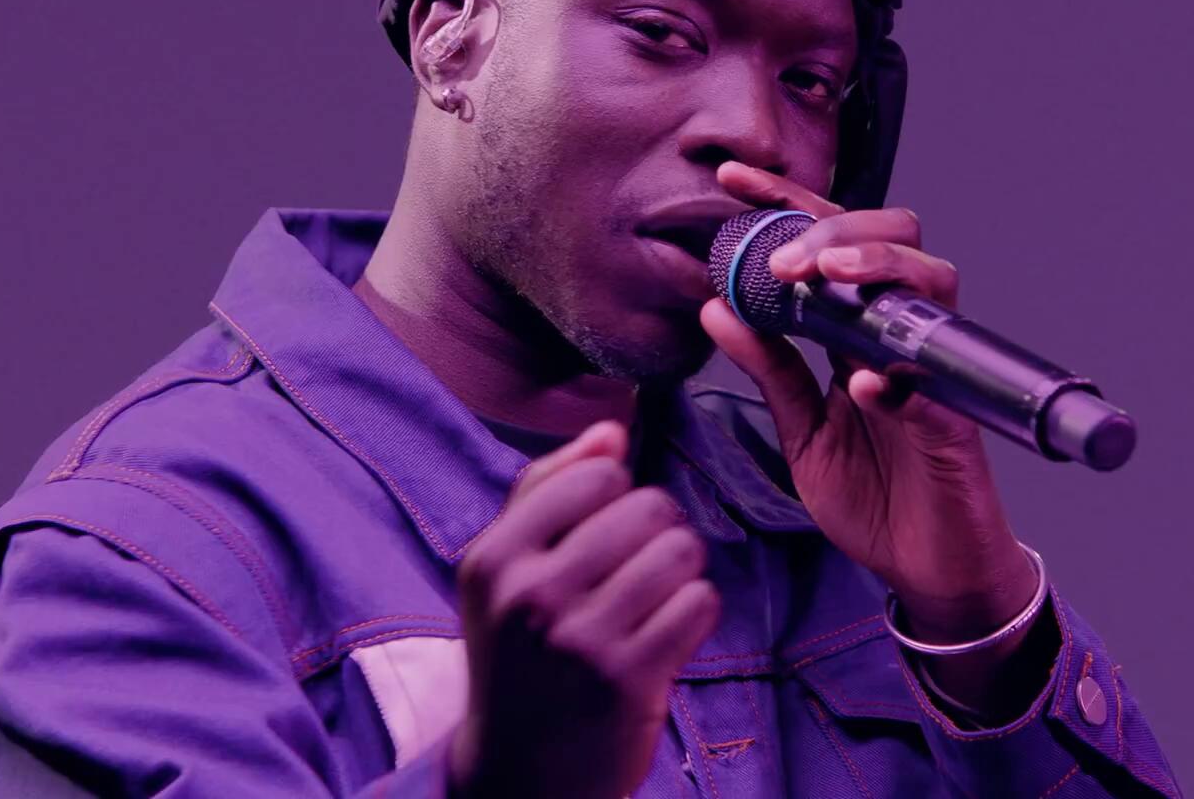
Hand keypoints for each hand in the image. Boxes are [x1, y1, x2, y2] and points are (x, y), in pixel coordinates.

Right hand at [450, 421, 720, 798]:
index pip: (596, 475)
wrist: (519, 774)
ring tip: (654, 598)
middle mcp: (531, 596)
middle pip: (647, 507)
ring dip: (680, 571)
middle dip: (656, 530)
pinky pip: (700, 603)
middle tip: (637, 568)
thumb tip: (612, 430)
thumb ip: (548, 490)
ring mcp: (580, 641)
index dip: (616, 494)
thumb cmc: (517, 656)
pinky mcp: (629, 680)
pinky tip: (665, 634)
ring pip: (681, 551)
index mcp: (493, 559)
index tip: (604, 531)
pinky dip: (694, 613)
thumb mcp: (503, 573)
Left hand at [699, 162, 1036, 642]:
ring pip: (933, 288)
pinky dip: (904, 388)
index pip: (829, 247)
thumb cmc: (874, 497)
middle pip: (894, 241)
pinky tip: (865, 386)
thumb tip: (714, 309)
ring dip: (879, 272)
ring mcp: (937, 380)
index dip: (785, 205)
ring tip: (826, 280)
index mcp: (860, 333)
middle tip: (782, 258)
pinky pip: (939, 398)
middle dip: (836, 232)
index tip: (729, 179)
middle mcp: (903, 340)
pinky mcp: (959, 434)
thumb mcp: (802, 432)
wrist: (928, 570)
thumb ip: (769, 371)